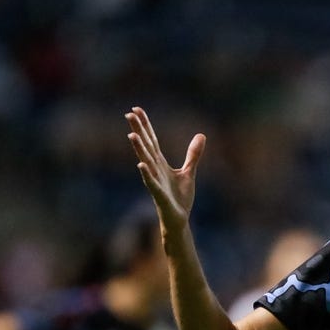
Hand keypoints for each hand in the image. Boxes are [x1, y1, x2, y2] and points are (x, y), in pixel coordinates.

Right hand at [125, 106, 205, 234]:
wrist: (179, 220)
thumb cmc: (180, 197)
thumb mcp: (189, 172)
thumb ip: (193, 154)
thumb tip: (201, 135)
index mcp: (160, 163)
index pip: (152, 140)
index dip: (145, 125)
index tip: (136, 109)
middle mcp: (155, 170)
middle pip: (146, 146)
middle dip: (138, 131)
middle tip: (129, 114)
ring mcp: (156, 181)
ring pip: (146, 162)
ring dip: (139, 149)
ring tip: (132, 135)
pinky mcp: (160, 195)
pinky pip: (152, 183)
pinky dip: (146, 174)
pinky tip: (141, 164)